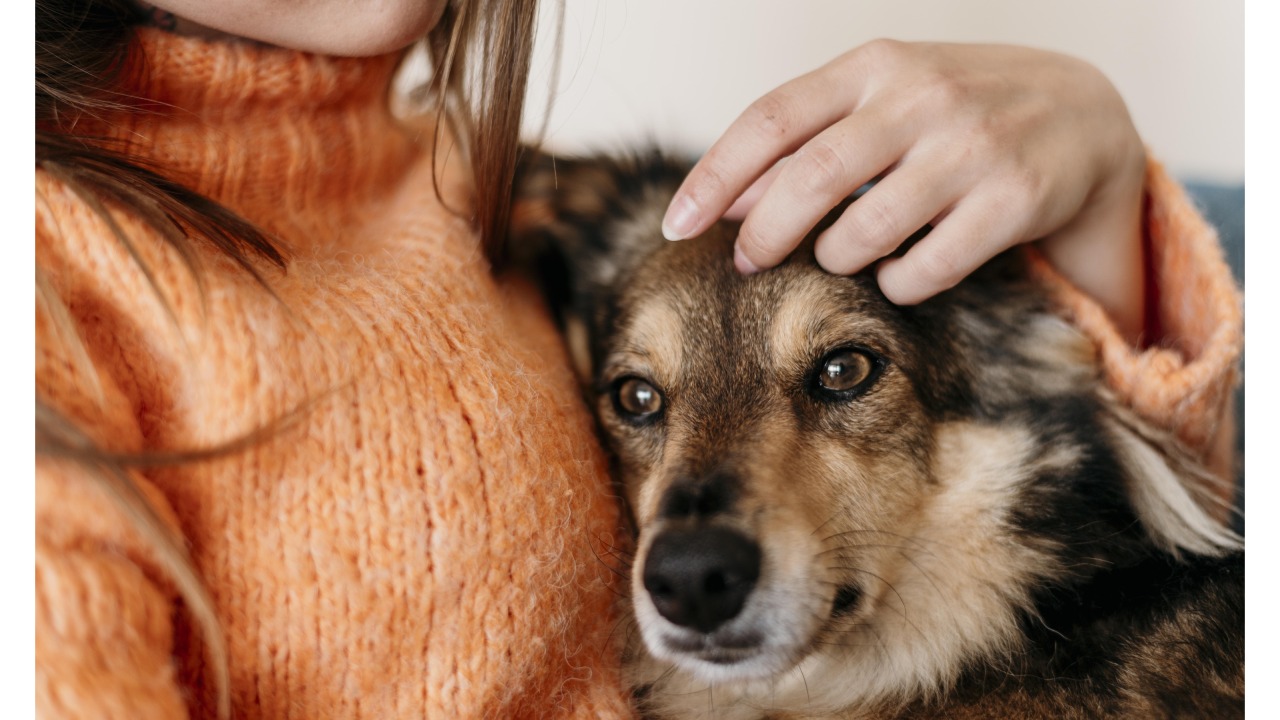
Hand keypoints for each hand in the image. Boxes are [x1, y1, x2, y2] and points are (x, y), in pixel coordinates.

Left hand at [663, 40, 1146, 339]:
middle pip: (810, 177)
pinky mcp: (1015, 198)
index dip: (714, 177)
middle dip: (763, 233)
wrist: (1085, 114)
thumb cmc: (956, 114)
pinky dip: (897, 283)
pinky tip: (900, 274)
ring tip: (841, 257)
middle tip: (744, 264)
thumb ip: (808, 139)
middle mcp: (921, 96)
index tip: (676, 225)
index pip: (771, 120)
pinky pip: (925, 268)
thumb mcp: (884, 101)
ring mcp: (972, 145)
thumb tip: (724, 202)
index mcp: (875, 65)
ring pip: (864, 230)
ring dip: (836, 258)